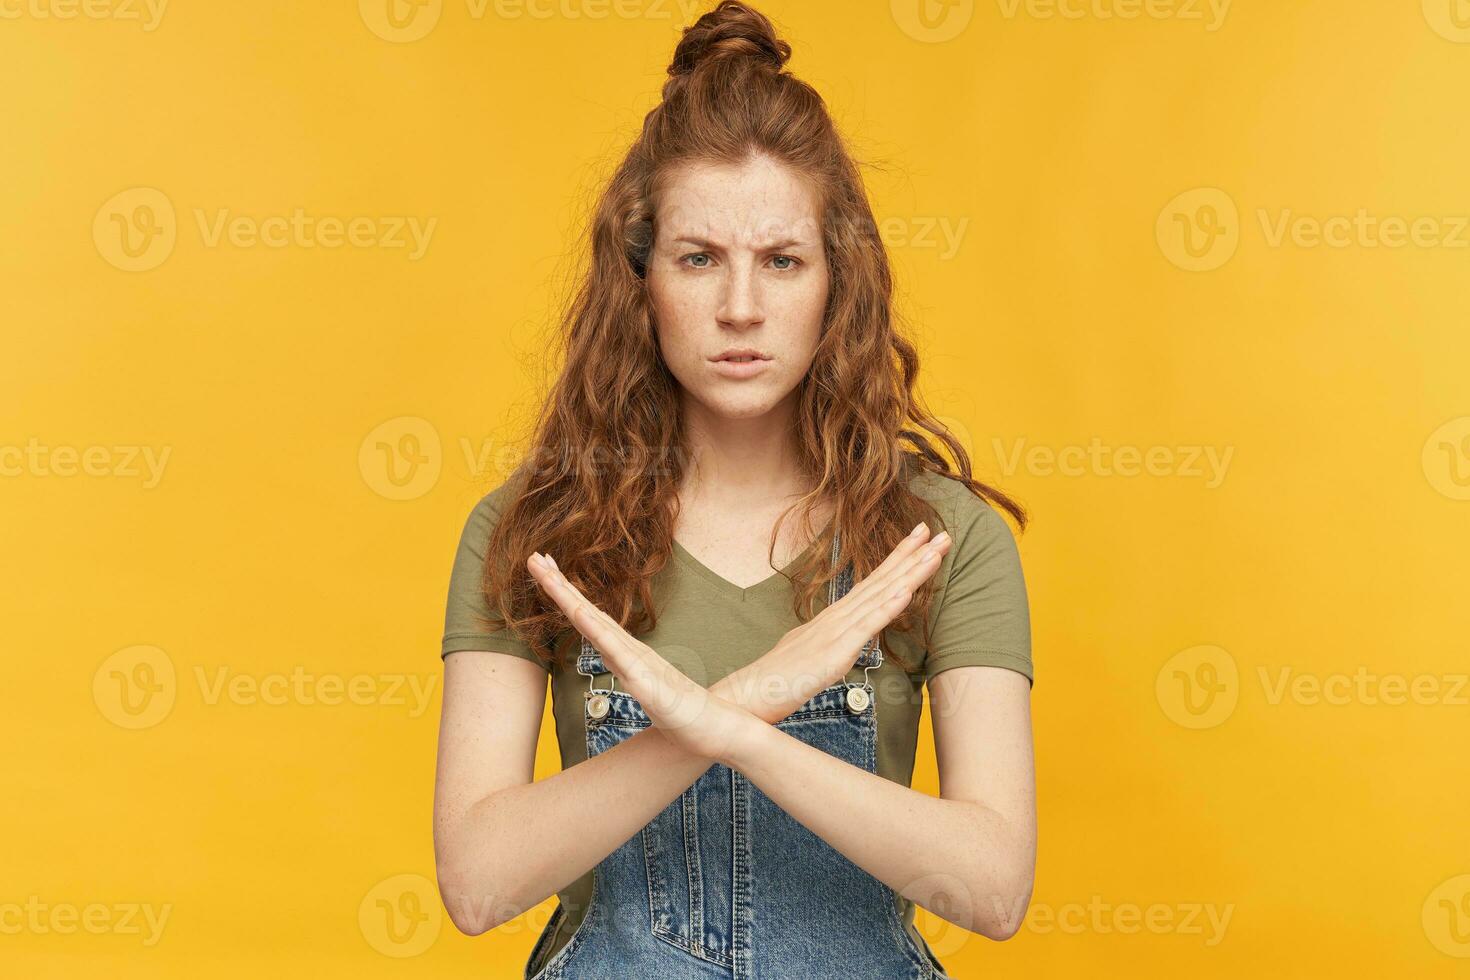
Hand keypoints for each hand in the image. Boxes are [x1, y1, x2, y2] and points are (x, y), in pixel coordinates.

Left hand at [525, 552, 758, 766]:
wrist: (714, 728)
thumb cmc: (682, 711)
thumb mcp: (646, 688)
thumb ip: (632, 669)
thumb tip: (615, 657)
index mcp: (625, 651)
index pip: (588, 617)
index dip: (566, 594)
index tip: (545, 570)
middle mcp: (629, 649)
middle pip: (586, 611)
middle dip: (559, 584)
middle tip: (533, 557)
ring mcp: (637, 662)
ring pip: (595, 624)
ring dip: (569, 599)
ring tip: (547, 575)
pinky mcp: (645, 681)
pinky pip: (617, 652)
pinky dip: (597, 632)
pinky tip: (580, 617)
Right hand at [720, 522, 952, 721]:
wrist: (743, 698)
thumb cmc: (771, 684)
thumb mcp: (805, 658)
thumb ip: (824, 646)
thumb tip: (836, 642)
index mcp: (831, 621)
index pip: (870, 585)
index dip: (897, 562)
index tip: (920, 540)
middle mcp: (834, 619)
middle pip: (879, 582)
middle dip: (912, 556)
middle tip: (941, 532)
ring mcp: (833, 634)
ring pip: (878, 597)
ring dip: (908, 573)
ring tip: (934, 551)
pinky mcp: (832, 655)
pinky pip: (864, 628)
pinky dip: (887, 608)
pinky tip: (907, 592)